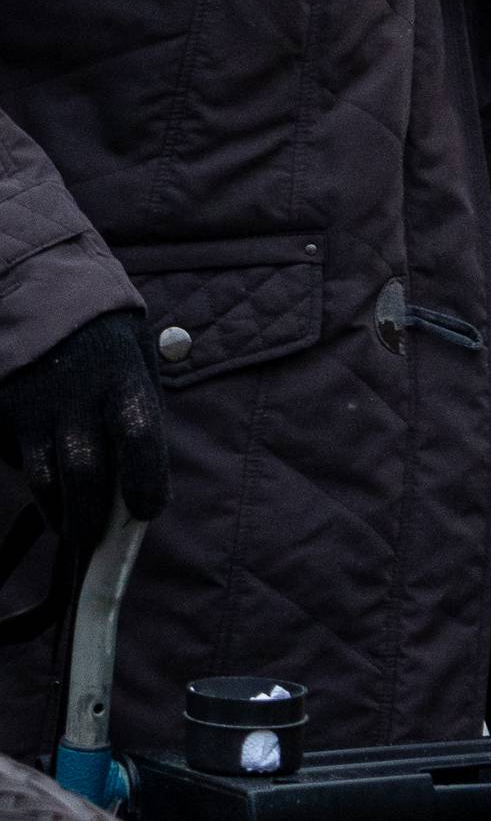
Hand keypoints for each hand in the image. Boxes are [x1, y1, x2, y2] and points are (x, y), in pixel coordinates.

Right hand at [0, 310, 170, 550]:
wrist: (36, 284)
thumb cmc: (101, 327)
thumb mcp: (134, 352)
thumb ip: (138, 408)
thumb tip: (142, 477)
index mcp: (120, 372)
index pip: (138, 437)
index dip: (145, 482)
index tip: (146, 510)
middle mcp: (75, 392)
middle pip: (84, 474)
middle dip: (92, 518)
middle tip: (95, 536)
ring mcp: (31, 404)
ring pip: (43, 480)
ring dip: (59, 510)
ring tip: (71, 519)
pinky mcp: (1, 410)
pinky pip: (15, 459)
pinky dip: (31, 472)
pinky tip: (44, 466)